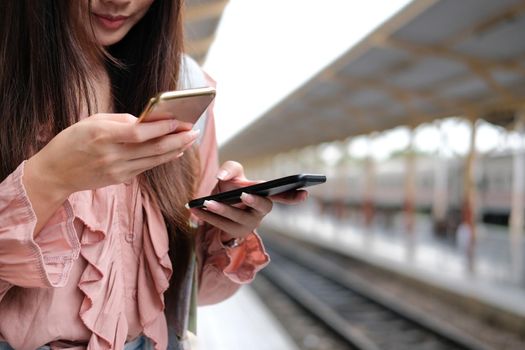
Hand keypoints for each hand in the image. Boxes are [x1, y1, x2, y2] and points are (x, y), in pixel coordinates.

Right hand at [25, 113, 198, 196]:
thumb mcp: (92, 121)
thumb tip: (148, 122)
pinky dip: (163, 158)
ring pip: (154, 160)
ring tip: (190, 140)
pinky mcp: (120, 179)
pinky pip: (147, 167)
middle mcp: (112, 154)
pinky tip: (175, 151)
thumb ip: (121, 120)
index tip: (179, 121)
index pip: (139, 133)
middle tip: (194, 131)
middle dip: (177, 140)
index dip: (161, 128)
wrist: (55, 173)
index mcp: (102, 135)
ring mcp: (117, 170)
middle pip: (153, 148)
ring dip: (175, 150)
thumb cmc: (72, 140)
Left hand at [189, 161, 307, 241]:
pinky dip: (206, 216)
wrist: (214, 205)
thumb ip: (230, 168)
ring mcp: (249, 225)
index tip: (305, 192)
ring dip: (221, 209)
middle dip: (254, 201)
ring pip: (236, 218)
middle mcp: (261, 212)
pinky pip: (220, 226)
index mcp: (266, 196)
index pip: (284, 195)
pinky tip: (194, 209)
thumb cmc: (229, 187)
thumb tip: (223, 177)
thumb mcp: (231, 173)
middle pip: (263, 207)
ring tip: (206, 201)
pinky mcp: (234, 234)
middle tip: (244, 194)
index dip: (295, 195)